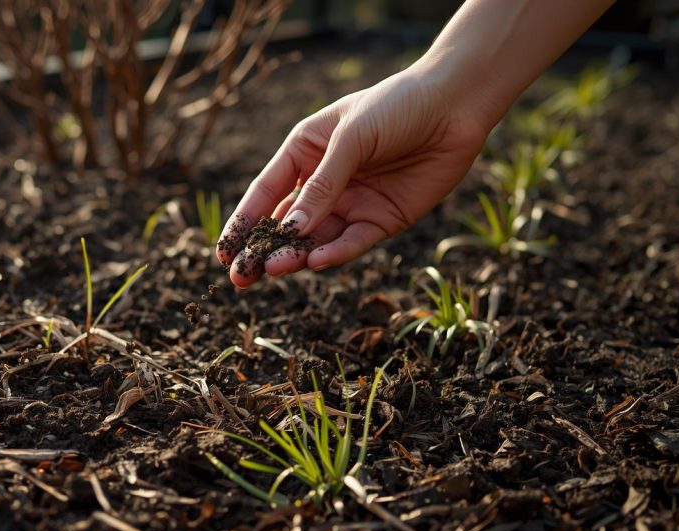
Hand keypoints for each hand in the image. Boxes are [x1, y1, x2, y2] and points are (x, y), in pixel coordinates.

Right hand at [215, 67, 491, 287]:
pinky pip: (353, 243)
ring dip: (294, 255)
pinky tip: (317, 261)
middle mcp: (323, 183)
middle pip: (285, 225)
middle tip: (241, 277)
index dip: (243, 223)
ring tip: (273, 269)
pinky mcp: (382, 221)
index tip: (223, 253)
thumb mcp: (351, 138)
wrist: (455, 105)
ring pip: (315, 240)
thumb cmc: (396, 106)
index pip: (264, 194)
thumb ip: (322, 185)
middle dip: (262, 251)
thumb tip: (291, 230)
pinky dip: (335, 253)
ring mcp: (351, 204)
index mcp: (304, 153)